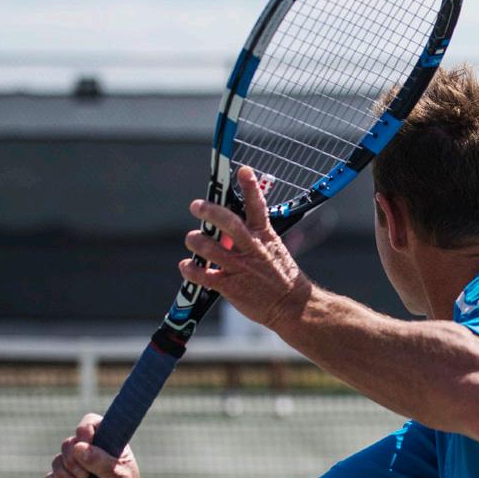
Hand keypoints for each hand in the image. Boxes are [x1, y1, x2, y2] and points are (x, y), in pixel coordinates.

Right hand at [44, 413, 150, 477]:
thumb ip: (101, 462)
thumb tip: (79, 448)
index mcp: (107, 445)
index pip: (91, 424)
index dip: (84, 430)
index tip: (85, 443)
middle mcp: (90, 454)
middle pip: (69, 443)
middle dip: (72, 460)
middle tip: (85, 476)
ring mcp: (76, 469)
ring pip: (57, 461)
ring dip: (64, 475)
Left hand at [179, 166, 312, 328]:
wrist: (292, 307)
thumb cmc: (281, 277)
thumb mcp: (273, 250)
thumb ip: (252, 238)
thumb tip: (227, 229)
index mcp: (265, 237)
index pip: (258, 206)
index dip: (249, 187)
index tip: (242, 170)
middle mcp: (253, 249)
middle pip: (229, 223)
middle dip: (210, 211)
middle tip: (196, 205)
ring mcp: (241, 268)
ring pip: (211, 248)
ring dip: (196, 241)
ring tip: (192, 238)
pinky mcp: (231, 287)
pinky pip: (204, 276)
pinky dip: (191, 270)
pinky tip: (186, 266)